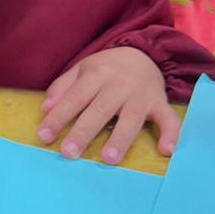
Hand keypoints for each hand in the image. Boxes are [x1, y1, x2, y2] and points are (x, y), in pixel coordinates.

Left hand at [38, 47, 180, 164]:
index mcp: (96, 74)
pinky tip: (166, 151)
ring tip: (108, 159)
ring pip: (131, 118)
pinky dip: (171, 134)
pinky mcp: (160, 104)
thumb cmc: (105, 69)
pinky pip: (168, 119)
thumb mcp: (81, 70)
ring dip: (121, 139)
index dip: (59, 117)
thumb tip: (45, 109)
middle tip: (69, 153)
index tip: (44, 137)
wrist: (143, 54)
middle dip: (84, 132)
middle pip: (100, 109)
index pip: (75, 97)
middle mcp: (119, 84)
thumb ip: (62, 88)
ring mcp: (141, 95)